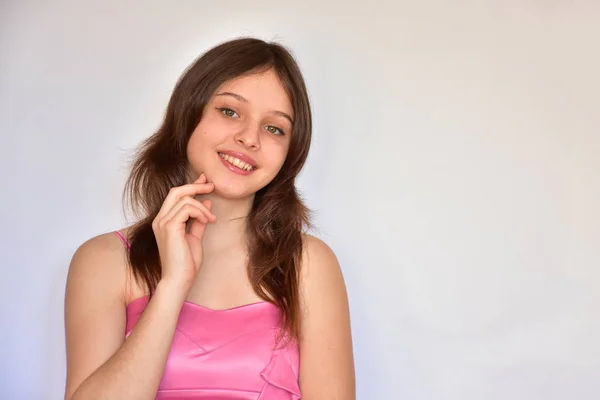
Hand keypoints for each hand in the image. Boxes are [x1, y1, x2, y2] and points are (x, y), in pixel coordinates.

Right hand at [152, 173, 215, 290]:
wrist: (179, 280)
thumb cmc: (186, 263)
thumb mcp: (195, 237)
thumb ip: (199, 220)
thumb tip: (206, 202)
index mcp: (164, 221)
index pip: (175, 196)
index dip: (191, 186)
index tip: (204, 181)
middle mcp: (160, 219)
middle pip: (176, 191)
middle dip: (195, 186)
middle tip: (211, 186)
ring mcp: (163, 222)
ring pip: (185, 199)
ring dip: (203, 207)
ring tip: (211, 219)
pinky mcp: (169, 227)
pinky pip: (187, 208)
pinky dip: (200, 212)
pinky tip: (207, 221)